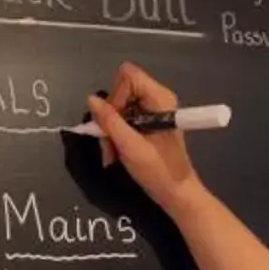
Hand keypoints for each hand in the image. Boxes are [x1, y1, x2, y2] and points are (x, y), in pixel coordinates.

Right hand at [86, 61, 203, 212]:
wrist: (177, 193)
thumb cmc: (159, 171)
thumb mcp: (130, 147)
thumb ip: (110, 122)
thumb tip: (91, 100)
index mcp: (159, 98)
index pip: (127, 76)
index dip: (115, 96)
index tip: (114, 123)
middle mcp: (157, 98)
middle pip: (121, 90)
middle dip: (110, 117)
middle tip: (108, 144)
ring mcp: (153, 111)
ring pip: (120, 107)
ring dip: (111, 130)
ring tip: (111, 154)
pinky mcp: (149, 122)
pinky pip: (125, 119)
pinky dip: (116, 135)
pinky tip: (116, 153)